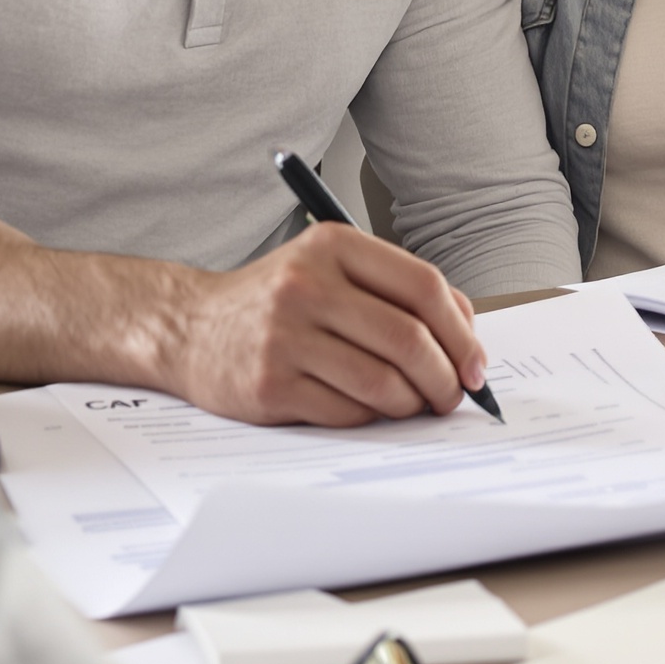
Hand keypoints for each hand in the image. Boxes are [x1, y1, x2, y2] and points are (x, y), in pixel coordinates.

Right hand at [159, 224, 486, 425]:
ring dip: (411, 405)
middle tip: (452, 396)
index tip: (475, 364)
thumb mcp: (332, 269)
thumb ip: (396, 290)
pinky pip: (348, 412)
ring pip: (383, 383)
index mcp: (332, 245)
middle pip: (408, 339)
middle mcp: (307, 284)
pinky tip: (365, 408)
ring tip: (411, 405)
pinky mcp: (270, 385)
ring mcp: (285, 335)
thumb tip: (466, 334)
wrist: (189, 328)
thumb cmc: (277, 302)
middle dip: (445, 378)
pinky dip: (370, 418)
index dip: (462, 333)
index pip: (423, 287)